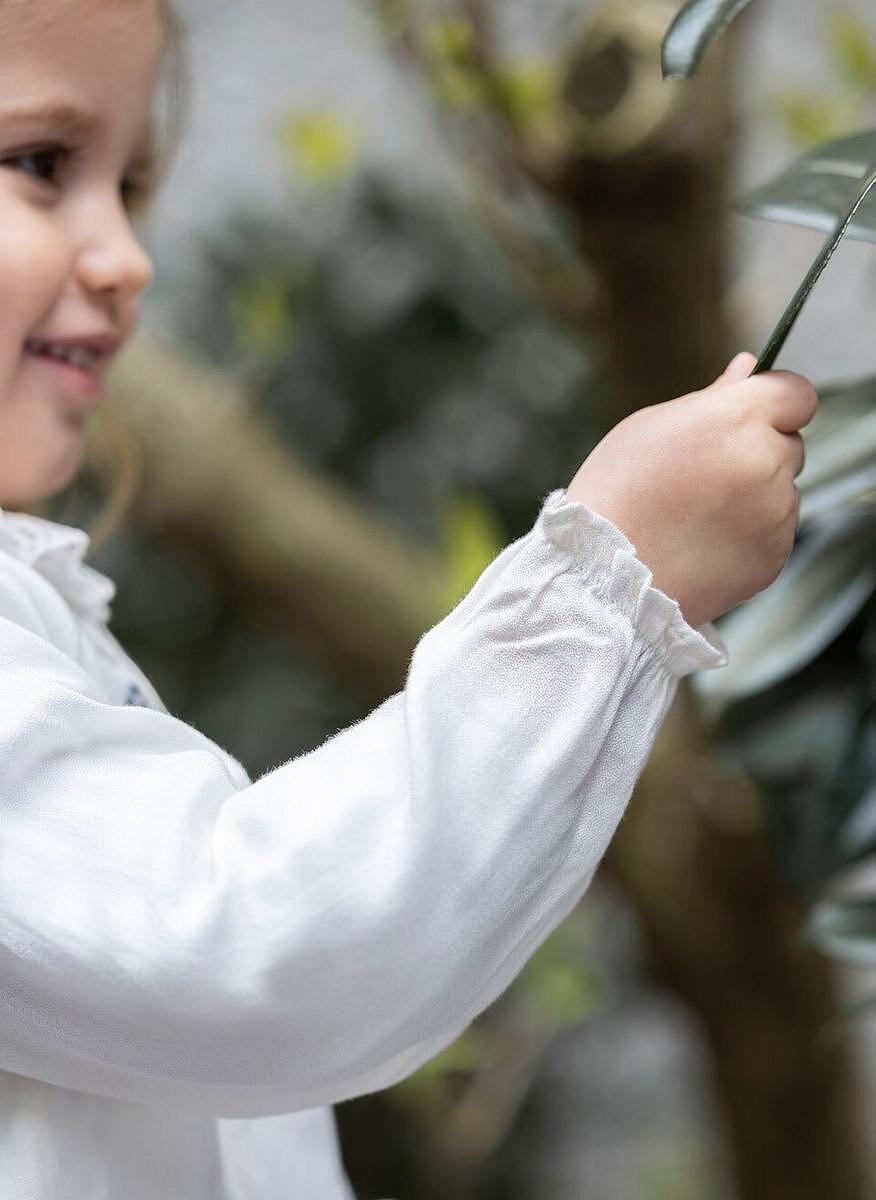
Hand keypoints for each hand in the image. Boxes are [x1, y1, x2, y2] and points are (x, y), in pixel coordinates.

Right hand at [564, 353, 817, 627]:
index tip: (751, 414)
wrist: (605, 575)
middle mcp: (767, 463)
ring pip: (782, 491)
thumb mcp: (650, 426)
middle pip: (789, 443)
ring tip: (696, 515)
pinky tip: (703, 541)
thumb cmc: (616, 493)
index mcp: (737, 419)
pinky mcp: (774, 556)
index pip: (797, 393)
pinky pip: (774, 533)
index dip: (774, 400)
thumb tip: (748, 368)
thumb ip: (711, 397)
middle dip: (758, 451)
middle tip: (703, 474)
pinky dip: (748, 534)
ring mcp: (776, 515)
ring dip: (754, 495)